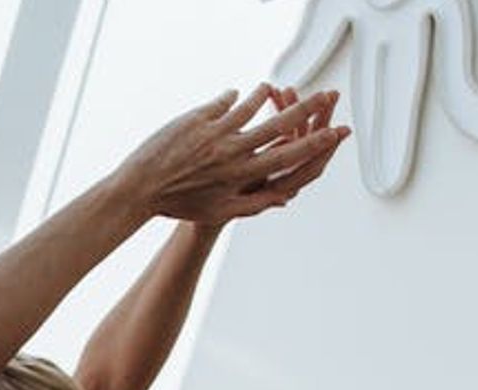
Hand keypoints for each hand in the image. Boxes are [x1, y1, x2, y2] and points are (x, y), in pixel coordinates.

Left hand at [114, 83, 349, 225]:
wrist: (140, 189)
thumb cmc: (180, 205)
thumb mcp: (222, 212)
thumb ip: (257, 202)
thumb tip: (287, 196)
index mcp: (243, 175)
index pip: (290, 155)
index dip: (317, 142)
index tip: (337, 131)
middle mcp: (233, 152)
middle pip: (280, 125)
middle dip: (308, 108)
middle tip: (327, 94)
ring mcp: (214, 132)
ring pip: (252, 107)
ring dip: (267, 96)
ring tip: (275, 89)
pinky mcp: (196, 119)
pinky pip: (223, 102)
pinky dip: (235, 97)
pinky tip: (239, 93)